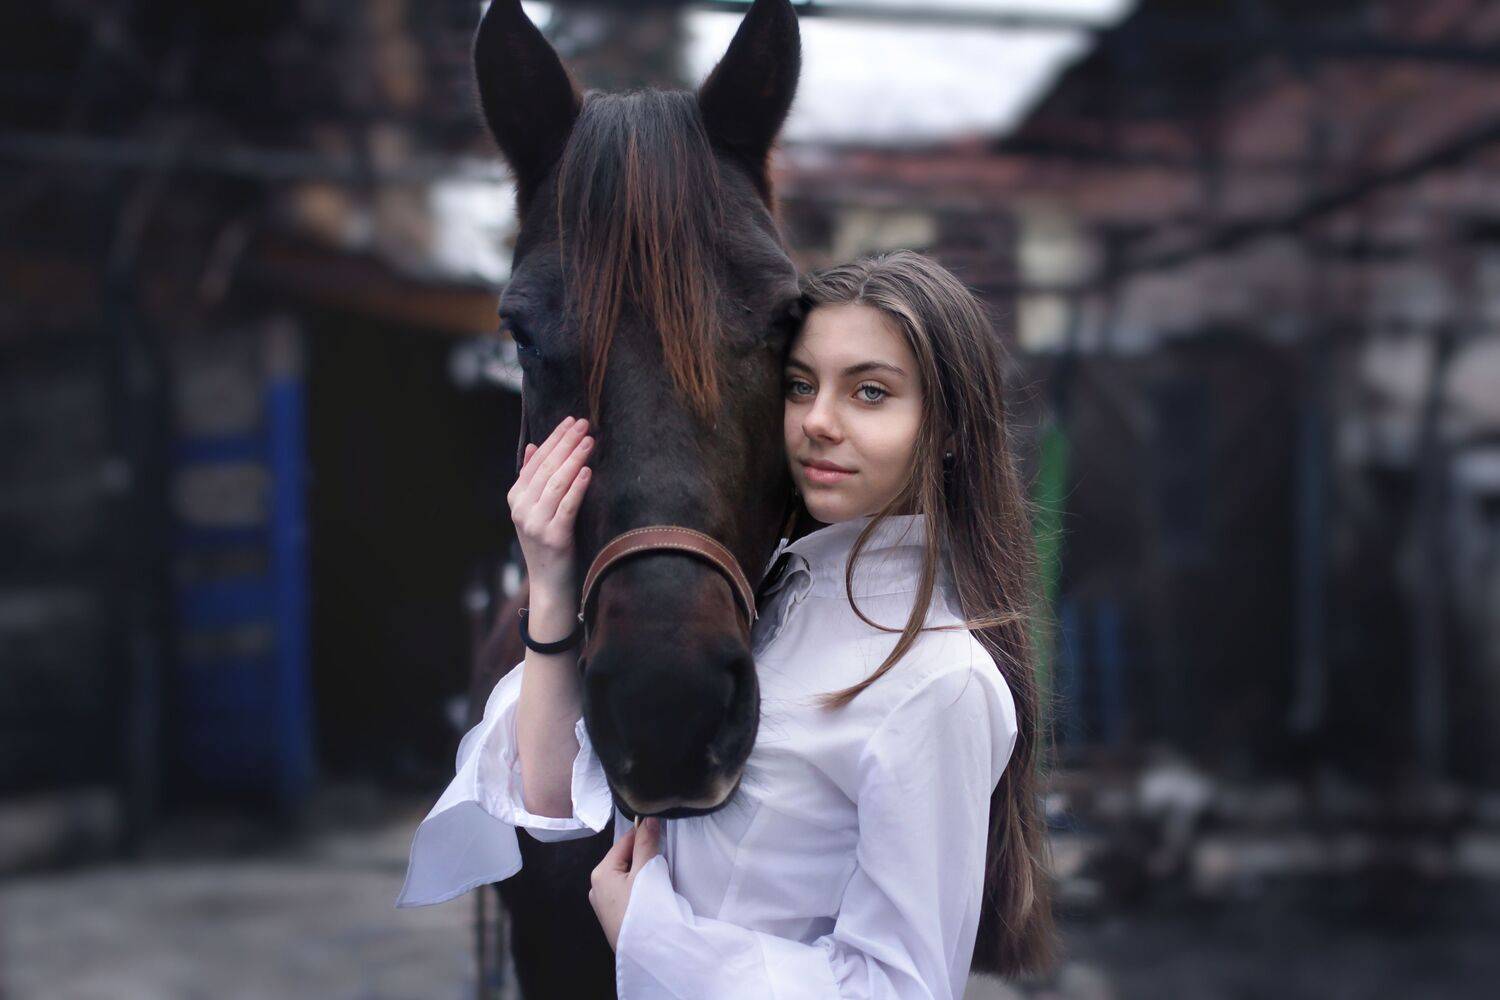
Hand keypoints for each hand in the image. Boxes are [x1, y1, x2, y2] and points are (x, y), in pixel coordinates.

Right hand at [507, 416, 593, 598]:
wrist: (549, 585)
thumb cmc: (547, 544)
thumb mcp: (535, 510)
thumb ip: (533, 479)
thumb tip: (533, 446)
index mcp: (516, 498)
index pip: (535, 461)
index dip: (554, 439)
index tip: (571, 421)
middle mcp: (521, 509)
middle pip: (546, 468)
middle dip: (566, 443)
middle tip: (583, 424)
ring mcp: (535, 523)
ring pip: (556, 483)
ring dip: (574, 459)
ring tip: (589, 441)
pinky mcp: (553, 537)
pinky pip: (567, 506)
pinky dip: (577, 487)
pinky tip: (587, 471)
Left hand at [589, 816, 662, 950]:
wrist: (645, 955)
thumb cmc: (642, 911)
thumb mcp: (646, 872)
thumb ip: (646, 843)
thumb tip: (647, 817)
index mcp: (601, 872)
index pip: (625, 841)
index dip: (644, 836)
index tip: (662, 835)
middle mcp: (596, 886)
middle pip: (625, 859)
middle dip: (643, 858)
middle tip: (662, 864)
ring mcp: (602, 904)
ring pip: (626, 876)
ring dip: (643, 875)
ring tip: (658, 882)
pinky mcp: (612, 917)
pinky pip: (626, 893)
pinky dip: (639, 890)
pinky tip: (650, 897)